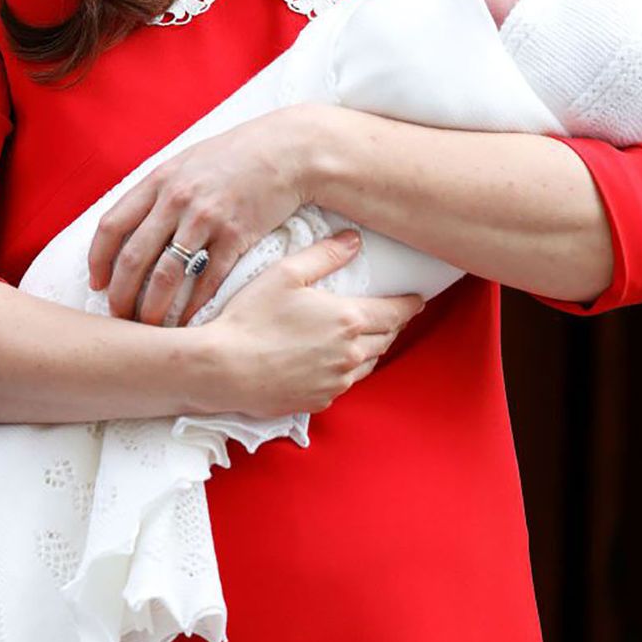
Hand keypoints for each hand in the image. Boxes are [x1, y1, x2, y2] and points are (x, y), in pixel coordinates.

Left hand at [88, 109, 311, 326]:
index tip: (97, 284)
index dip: (98, 259)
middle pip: (134, 257)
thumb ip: (160, 189)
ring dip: (154, 308)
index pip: (112, 225)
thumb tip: (133, 221)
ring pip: (167, 275)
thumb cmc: (235, 156)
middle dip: (121, 295)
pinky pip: (208, 279)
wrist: (286, 150)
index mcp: (159, 180)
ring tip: (150, 328)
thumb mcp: (187, 162)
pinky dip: (195, 306)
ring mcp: (206, 218)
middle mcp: (177, 199)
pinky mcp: (236, 235)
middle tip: (119, 317)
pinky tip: (189, 322)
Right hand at [205, 230, 425, 415]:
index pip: (395, 312)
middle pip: (387, 338)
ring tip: (364, 335)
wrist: (224, 369)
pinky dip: (347, 369)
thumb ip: (325, 255)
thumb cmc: (252, 317)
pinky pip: (345, 383)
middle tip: (390, 314)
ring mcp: (337, 382)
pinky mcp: (320, 401)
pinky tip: (332, 360)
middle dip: (391, 324)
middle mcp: (351, 354)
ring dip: (371, 348)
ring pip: (369, 363)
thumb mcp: (286, 273)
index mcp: (349, 319)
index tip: (417, 299)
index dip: (409, 304)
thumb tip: (355, 240)